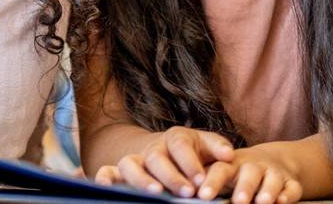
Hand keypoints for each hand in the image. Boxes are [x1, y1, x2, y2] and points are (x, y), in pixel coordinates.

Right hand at [92, 126, 234, 197]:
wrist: (171, 154)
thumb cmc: (195, 154)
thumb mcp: (208, 147)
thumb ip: (219, 148)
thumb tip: (228, 156)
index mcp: (176, 138)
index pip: (180, 145)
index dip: (190, 162)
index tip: (201, 180)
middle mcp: (153, 148)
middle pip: (156, 157)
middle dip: (171, 175)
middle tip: (187, 192)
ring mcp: (136, 161)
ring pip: (130, 164)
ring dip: (141, 179)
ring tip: (155, 194)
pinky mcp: (121, 174)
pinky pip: (107, 172)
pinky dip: (104, 178)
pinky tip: (107, 189)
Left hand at [197, 148, 301, 203]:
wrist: (272, 160)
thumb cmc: (238, 172)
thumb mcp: (224, 172)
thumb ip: (210, 182)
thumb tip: (188, 193)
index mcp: (231, 164)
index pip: (220, 169)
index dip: (212, 182)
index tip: (202, 196)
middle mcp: (253, 166)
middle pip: (249, 173)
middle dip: (244, 187)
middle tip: (238, 202)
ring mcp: (273, 172)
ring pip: (272, 180)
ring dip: (268, 191)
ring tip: (262, 203)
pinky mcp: (290, 181)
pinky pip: (292, 187)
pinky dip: (288, 194)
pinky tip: (282, 201)